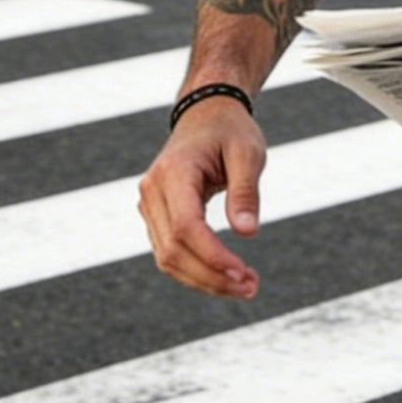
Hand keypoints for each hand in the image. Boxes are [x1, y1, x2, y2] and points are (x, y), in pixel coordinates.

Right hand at [138, 98, 266, 299]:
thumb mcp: (248, 152)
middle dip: (211, 276)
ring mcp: (149, 206)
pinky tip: (226, 277)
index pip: (186, 226)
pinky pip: (170, 253)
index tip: (243, 272)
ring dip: (204, 280)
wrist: (205, 115)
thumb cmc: (230, 131)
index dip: (212, 255)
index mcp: (173, 172)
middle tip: (252, 287)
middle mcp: (151, 192)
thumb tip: (247, 233)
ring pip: (167, 259)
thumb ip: (246, 191)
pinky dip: (196, 271)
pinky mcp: (156, 217)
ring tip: (245, 286)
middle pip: (173, 250)